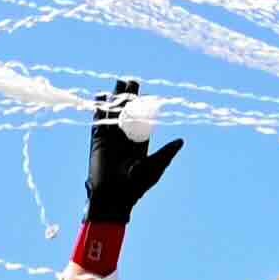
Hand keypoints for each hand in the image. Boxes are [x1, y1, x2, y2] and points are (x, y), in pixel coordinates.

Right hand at [81, 81, 184, 241]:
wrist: (113, 197)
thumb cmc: (136, 186)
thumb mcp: (154, 167)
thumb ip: (166, 153)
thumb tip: (181, 141)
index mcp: (139, 144)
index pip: (142, 120)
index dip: (144, 107)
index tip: (147, 94)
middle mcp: (124, 140)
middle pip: (127, 113)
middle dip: (129, 98)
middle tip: (130, 81)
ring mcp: (110, 140)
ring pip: (112, 115)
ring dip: (115, 100)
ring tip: (118, 84)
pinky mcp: (97, 142)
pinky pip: (97, 123)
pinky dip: (98, 110)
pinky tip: (100, 97)